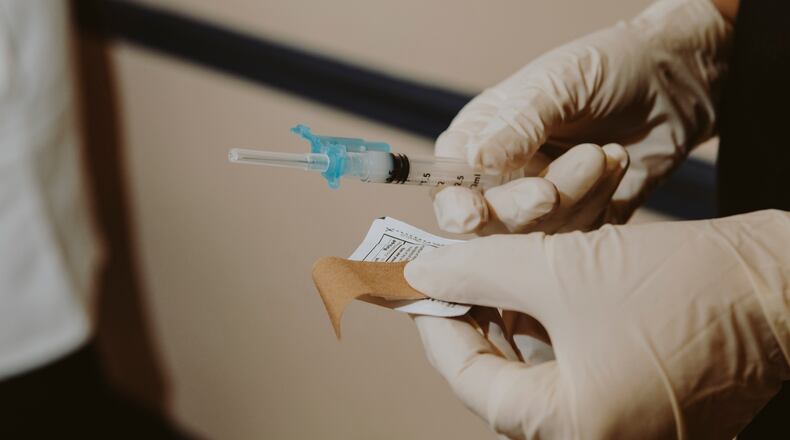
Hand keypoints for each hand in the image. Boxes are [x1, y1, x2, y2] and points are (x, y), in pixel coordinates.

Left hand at [406, 210, 789, 438]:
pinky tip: (531, 299)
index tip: (417, 287)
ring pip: (537, 378)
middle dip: (470, 327)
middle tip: (446, 282)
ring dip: (506, 328)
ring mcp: (627, 429)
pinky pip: (574, 376)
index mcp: (576, 428)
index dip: (439, 329)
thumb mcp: (561, 268)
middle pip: (504, 385)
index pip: (476, 384)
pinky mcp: (645, 406)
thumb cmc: (685, 283)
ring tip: (483, 281)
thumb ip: (479, 270)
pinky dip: (546, 338)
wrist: (783, 282)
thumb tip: (421, 270)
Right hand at [432, 0, 731, 233]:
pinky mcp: (583, 221)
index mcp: (482, 140)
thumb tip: (475, 160)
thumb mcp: (558, 82)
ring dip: (578, 194)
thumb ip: (517, 124)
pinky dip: (601, 203)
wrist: (675, 79)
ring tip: (606, 151)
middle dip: (527, 205)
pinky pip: (580, 240)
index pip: (450, 189)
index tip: (474, 214)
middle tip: (568, 174)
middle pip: (492, 224)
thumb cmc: (607, 66)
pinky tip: (618, 162)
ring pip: (539, 236)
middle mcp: (505, 178)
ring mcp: (544, 203)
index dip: (456, 208)